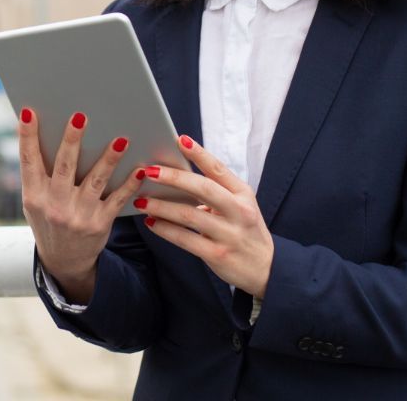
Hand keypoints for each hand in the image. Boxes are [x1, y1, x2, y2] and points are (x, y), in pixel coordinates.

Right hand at [19, 108, 143, 302]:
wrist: (64, 261)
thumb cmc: (48, 220)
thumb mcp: (34, 201)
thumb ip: (38, 174)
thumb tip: (44, 132)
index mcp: (34, 195)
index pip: (28, 161)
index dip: (27, 136)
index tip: (28, 112)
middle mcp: (54, 205)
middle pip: (64, 166)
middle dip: (72, 140)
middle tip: (80, 117)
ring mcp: (78, 215)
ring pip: (95, 180)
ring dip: (109, 159)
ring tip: (121, 139)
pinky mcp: (99, 223)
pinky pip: (117, 200)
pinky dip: (129, 184)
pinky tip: (140, 169)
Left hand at [134, 135, 274, 298]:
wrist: (265, 268)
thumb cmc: (245, 230)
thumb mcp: (241, 206)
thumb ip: (216, 191)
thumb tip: (178, 175)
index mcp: (243, 194)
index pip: (218, 169)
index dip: (199, 154)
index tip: (180, 140)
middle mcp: (238, 211)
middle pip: (203, 188)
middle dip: (174, 177)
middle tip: (149, 171)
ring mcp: (228, 234)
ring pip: (189, 215)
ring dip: (162, 206)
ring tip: (141, 200)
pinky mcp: (217, 255)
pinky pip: (185, 239)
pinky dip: (165, 229)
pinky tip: (151, 222)